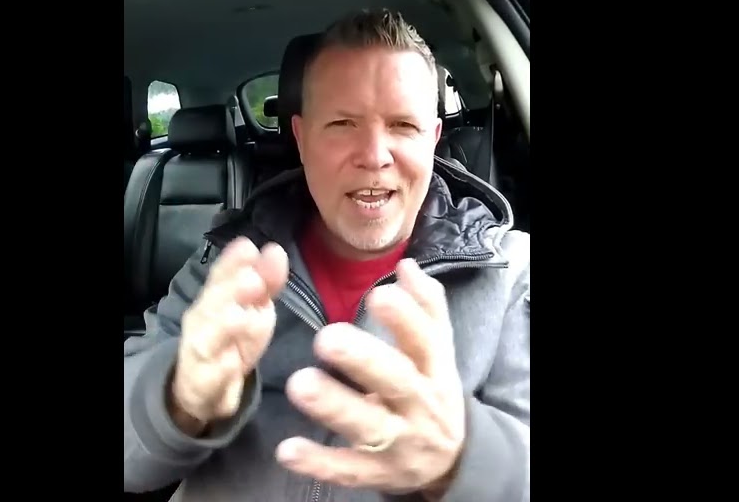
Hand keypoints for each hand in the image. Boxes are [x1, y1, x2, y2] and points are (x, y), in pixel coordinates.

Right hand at [170, 237, 287, 432]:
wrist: (202, 388)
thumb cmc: (233, 339)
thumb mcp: (254, 308)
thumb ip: (266, 280)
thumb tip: (275, 250)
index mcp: (216, 298)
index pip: (221, 276)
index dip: (232, 262)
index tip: (247, 247)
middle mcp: (203, 322)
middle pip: (212, 304)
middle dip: (231, 291)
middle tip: (252, 280)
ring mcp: (201, 354)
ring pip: (207, 340)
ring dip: (224, 327)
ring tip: (240, 316)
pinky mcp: (203, 385)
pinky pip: (209, 379)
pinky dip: (221, 371)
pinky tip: (233, 364)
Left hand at [276, 259, 465, 495]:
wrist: (451, 460)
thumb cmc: (432, 391)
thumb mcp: (438, 351)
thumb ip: (426, 307)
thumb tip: (405, 265)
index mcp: (435, 369)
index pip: (425, 340)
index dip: (405, 319)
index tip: (377, 295)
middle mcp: (421, 405)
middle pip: (396, 382)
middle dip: (362, 360)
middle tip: (325, 338)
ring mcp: (401, 442)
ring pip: (369, 426)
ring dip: (334, 406)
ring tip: (300, 384)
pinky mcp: (378, 473)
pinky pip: (348, 469)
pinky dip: (319, 462)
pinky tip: (287, 450)